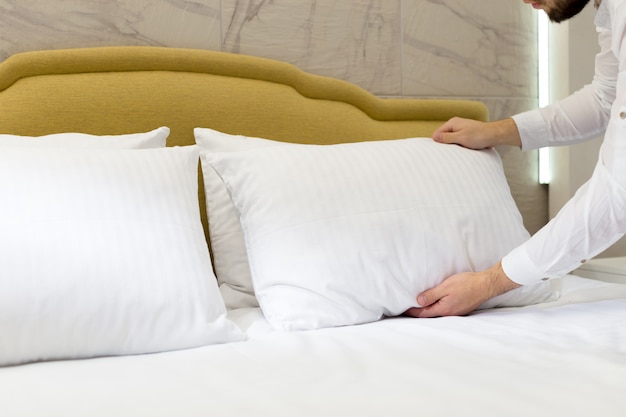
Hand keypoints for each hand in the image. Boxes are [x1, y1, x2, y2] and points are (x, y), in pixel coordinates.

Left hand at [404, 262, 519, 317]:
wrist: (486, 284)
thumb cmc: (466, 284)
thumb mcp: (445, 287)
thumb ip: (431, 295)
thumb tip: (418, 301)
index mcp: (444, 309)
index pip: (423, 313)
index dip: (412, 311)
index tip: (402, 310)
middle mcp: (450, 313)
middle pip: (430, 315)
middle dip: (418, 313)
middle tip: (406, 309)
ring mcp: (456, 312)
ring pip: (437, 313)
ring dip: (427, 310)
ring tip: (417, 307)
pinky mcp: (461, 308)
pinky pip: (444, 310)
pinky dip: (436, 307)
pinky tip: (434, 303)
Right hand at [432, 117, 521, 148]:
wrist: (494, 135)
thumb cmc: (479, 136)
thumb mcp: (460, 138)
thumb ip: (446, 137)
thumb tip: (435, 137)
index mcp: (452, 123)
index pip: (437, 133)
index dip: (438, 142)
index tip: (440, 151)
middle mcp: (456, 124)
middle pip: (444, 136)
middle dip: (445, 144)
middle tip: (448, 152)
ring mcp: (461, 128)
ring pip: (451, 139)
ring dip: (453, 145)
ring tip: (458, 150)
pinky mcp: (466, 133)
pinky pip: (458, 140)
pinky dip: (459, 145)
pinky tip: (463, 149)